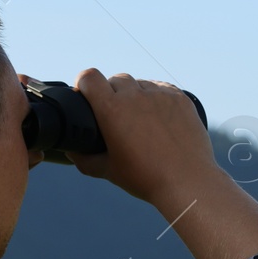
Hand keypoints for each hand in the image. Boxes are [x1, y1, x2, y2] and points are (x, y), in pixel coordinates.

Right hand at [68, 68, 217, 204]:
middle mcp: (135, 95)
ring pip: (139, 83)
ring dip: (135, 95)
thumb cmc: (145, 178)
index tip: (86, 94)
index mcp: (111, 109)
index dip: (84, 83)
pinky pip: (161, 88)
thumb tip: (70, 152)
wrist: (187, 181)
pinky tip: (158, 117)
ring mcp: (159, 94)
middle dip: (111, 92)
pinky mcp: (180, 97)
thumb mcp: (108, 171)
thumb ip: (83, 159)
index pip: (89, 77)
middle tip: (115, 114)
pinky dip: (156, 98)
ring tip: (139, 118)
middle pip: (115, 79)